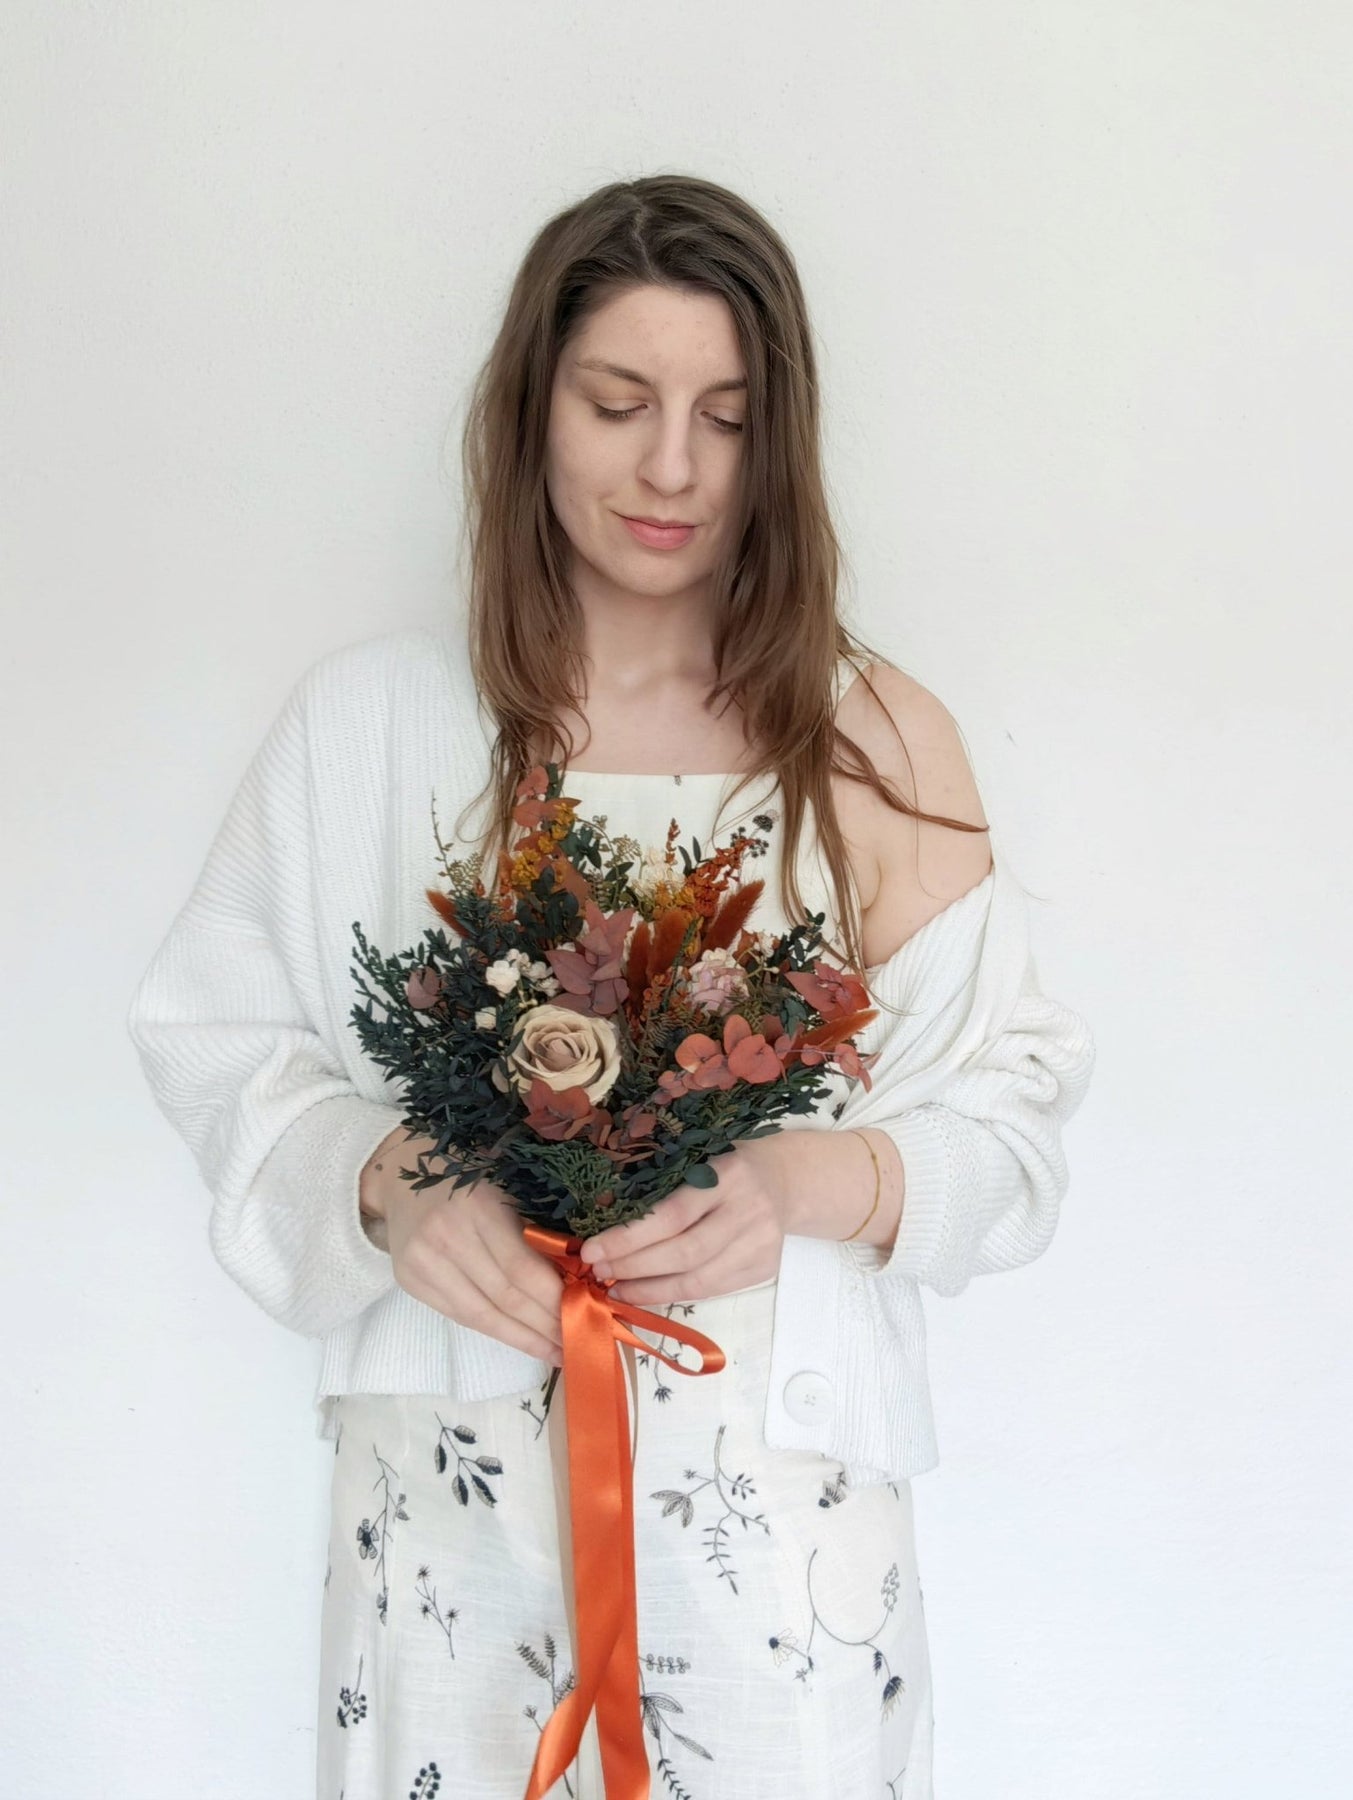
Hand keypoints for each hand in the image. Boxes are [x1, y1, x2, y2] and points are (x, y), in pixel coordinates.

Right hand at [360, 1129, 564, 1364]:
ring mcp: (422, 1262)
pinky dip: (493, 1330)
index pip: (522, 1267)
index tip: (585, 1314)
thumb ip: (535, 1230)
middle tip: (577, 1341)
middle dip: (544, 1325)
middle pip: (504, 1296)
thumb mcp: (506, 1188)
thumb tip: (577, 1278)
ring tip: (554, 1352)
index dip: (554, 1298)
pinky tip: (519, 1339)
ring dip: (522, 1339)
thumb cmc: (467, 1175)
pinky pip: (459, 1315)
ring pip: (480, 1315)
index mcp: (478, 1206)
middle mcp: (446, 1236)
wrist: (399, 1171)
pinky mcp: (408, 1281)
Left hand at [578, 1136, 790, 1305]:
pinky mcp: (764, 1269)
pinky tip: (645, 1293)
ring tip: (615, 1289)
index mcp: (729, 1173)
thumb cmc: (729, 1162)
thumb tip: (604, 1218)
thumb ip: (666, 1181)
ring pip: (698, 1280)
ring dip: (649, 1289)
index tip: (591, 1249)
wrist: (788, 1180)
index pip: (672, 1214)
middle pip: (684, 1252)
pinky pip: (711, 1290)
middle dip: (633, 1266)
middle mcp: (749, 1210)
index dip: (629, 1237)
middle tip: (596, 1271)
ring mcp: (760, 1244)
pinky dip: (673, 1295)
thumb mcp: (702, 1154)